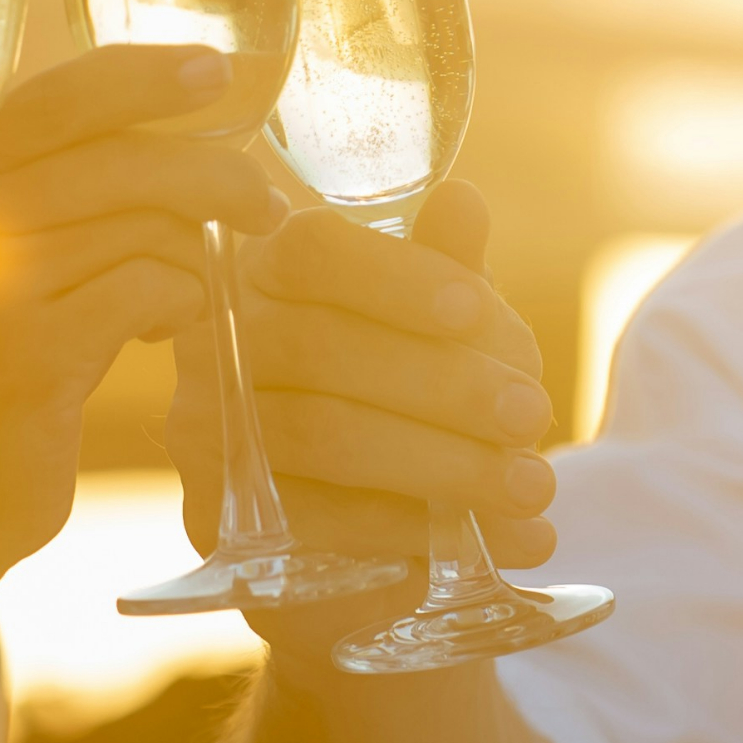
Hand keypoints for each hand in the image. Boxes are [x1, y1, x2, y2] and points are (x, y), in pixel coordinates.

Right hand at [0, 46, 286, 631]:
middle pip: (125, 159)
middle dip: (217, 177)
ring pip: (151, 229)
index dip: (140, 75)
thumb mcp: (15, 270)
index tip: (216, 68)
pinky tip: (163, 336)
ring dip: (198, 263)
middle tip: (264, 210)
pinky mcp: (27, 350)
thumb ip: (69, 200)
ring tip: (187, 301)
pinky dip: (181, 307)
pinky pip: (151, 290)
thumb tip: (188, 136)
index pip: (54, 97)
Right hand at [175, 181, 564, 660]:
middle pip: (322, 347)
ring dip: (445, 463)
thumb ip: (448, 274)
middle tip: (534, 416)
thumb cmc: (405, 402)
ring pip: (323, 434)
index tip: (476, 311)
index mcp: (268, 273)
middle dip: (443, 383)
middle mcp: (220, 345)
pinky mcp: (224, 520)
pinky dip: (420, 528)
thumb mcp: (439, 336)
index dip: (396, 276)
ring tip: (535, 486)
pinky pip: (323, 519)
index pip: (313, 250)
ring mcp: (207, 434)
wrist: (365, 539)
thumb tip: (463, 203)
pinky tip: (503, 540)